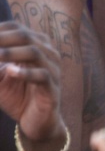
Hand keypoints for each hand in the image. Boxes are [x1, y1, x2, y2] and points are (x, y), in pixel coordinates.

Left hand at [0, 22, 61, 142]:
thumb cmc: (18, 96)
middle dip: (3, 39)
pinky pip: (42, 75)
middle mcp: (47, 53)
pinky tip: (10, 72)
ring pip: (35, 53)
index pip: (16, 28)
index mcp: (35, 46)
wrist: (35, 122)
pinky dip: (25, 73)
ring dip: (12, 53)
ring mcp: (53, 69)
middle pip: (26, 36)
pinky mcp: (53, 88)